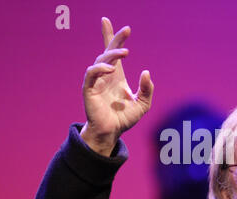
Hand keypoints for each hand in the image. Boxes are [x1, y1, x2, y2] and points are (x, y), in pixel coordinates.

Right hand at [80, 17, 153, 156]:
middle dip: (115, 39)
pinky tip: (111, 69)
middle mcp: (106, 76)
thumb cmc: (124, 118)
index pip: (114, 53)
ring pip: (100, 61)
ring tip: (125, 53)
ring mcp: (97, 82)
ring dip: (112, 54)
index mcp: (117, 77)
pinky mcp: (89, 90)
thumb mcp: (143, 104)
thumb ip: (147, 89)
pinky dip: (100, 68)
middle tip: (126, 30)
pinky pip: (91, 74)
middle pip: (107, 52)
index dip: (115, 38)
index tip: (124, 27)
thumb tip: (146, 72)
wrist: (112, 132)